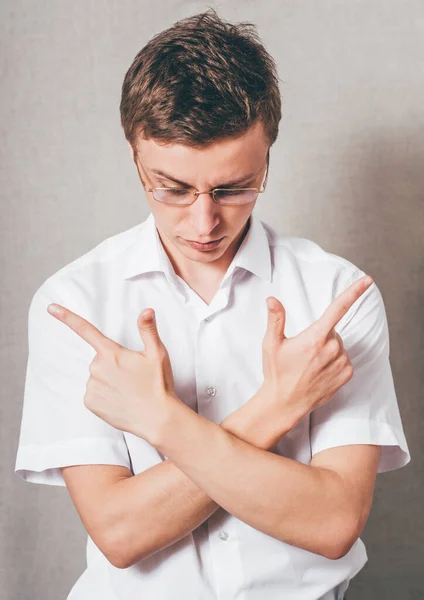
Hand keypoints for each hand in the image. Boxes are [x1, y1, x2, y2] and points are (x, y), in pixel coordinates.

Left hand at [46, 303, 177, 444]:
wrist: (157, 419)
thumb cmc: (158, 384)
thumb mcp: (157, 353)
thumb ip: (148, 330)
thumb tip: (147, 310)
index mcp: (111, 353)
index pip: (85, 329)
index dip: (66, 317)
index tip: (51, 307)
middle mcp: (97, 368)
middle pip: (100, 359)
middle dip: (113, 363)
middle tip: (133, 375)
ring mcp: (92, 386)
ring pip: (97, 376)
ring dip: (109, 380)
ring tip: (129, 390)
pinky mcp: (90, 403)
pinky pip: (94, 393)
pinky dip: (105, 395)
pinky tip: (120, 399)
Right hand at [260, 275, 373, 427]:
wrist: (285, 403)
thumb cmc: (277, 373)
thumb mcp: (271, 344)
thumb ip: (275, 319)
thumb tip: (272, 299)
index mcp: (315, 337)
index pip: (338, 308)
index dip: (354, 292)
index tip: (367, 280)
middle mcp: (332, 348)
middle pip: (332, 330)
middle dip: (320, 335)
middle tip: (303, 351)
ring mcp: (341, 362)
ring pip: (338, 345)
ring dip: (327, 349)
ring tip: (309, 363)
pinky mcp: (346, 374)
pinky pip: (344, 359)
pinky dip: (334, 361)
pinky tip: (319, 370)